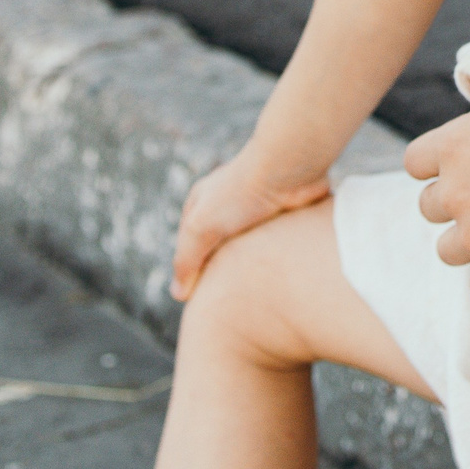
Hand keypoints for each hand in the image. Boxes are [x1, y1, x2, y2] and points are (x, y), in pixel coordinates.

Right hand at [168, 149, 331, 300]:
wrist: (290, 168)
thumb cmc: (241, 193)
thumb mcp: (201, 227)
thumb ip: (186, 260)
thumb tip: (179, 295)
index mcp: (204, 202)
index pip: (192, 246)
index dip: (194, 272)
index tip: (202, 299)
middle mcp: (231, 204)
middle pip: (222, 247)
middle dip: (225, 270)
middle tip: (230, 300)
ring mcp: (259, 209)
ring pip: (252, 248)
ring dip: (254, 265)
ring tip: (256, 288)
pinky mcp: (285, 214)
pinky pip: (277, 243)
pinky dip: (277, 257)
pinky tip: (279, 273)